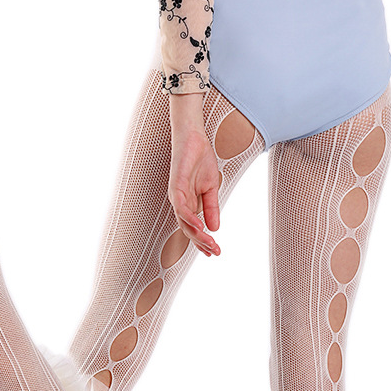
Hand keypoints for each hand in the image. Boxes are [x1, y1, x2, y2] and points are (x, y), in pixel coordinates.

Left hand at [168, 94, 220, 256]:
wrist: (194, 138)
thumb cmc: (200, 160)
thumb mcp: (211, 188)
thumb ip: (212, 208)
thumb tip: (215, 228)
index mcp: (188, 204)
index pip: (194, 228)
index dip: (203, 242)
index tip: (215, 253)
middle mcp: (180, 204)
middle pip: (188, 229)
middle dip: (202, 242)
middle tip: (215, 252)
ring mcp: (176, 196)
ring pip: (184, 222)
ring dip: (197, 234)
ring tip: (209, 243)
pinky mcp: (175, 186)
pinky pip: (181, 207)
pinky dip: (190, 218)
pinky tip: (199, 226)